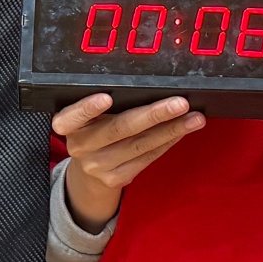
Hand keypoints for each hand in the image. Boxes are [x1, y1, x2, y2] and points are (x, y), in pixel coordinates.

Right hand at [54, 93, 204, 233]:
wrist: (87, 172)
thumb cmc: (92, 131)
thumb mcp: (86, 116)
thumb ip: (102, 101)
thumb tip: (147, 83)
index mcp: (68, 124)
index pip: (71, 116)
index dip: (87, 108)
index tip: (106, 98)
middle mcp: (81, 146)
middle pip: (120, 128)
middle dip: (154, 115)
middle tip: (180, 103)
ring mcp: (99, 165)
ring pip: (140, 145)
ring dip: (172, 130)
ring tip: (194, 118)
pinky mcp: (116, 178)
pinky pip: (147, 158)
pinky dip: (168, 142)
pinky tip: (182, 131)